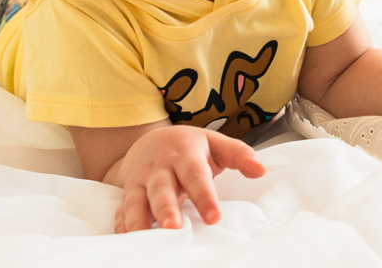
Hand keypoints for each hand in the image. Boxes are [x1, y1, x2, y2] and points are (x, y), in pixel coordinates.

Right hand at [110, 125, 265, 233]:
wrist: (151, 142)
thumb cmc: (190, 148)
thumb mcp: (215, 143)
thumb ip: (239, 154)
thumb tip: (261, 169)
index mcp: (184, 154)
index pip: (195, 175)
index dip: (204, 195)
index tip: (214, 216)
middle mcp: (160, 168)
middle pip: (162, 188)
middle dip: (166, 208)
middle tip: (173, 227)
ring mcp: (141, 181)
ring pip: (136, 200)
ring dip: (139, 219)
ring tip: (144, 237)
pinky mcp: (127, 195)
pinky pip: (121, 210)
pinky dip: (121, 224)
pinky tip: (126, 238)